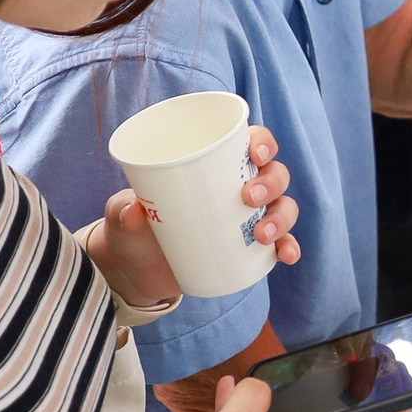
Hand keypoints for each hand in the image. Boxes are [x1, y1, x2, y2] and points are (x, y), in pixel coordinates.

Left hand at [89, 125, 300, 307]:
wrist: (136, 269)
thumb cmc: (134, 228)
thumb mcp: (122, 216)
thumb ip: (123, 210)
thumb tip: (135, 211)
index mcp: (215, 165)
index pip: (251, 143)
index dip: (262, 142)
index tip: (255, 153)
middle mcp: (240, 186)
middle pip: (274, 174)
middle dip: (272, 182)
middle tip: (249, 198)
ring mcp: (249, 218)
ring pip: (283, 207)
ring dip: (282, 217)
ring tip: (262, 234)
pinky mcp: (251, 249)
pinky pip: (281, 244)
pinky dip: (288, 247)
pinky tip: (285, 255)